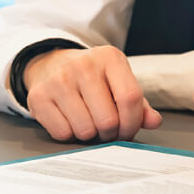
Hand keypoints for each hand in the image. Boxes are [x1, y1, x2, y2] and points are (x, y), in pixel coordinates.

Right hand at [23, 45, 162, 141]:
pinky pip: (62, 133)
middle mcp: (84, 65)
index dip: (132, 123)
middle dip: (111, 133)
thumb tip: (154, 122)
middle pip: (108, 119)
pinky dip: (69, 135)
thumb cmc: (93, 78)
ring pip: (85, 129)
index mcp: (110, 58)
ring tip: (90, 124)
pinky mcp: (39, 96)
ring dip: (90, 135)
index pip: (130, 98)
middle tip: (108, 130)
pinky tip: (70, 121)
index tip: (128, 131)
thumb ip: (140, 104)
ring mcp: (59, 80)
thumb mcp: (119, 81)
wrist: (52, 64)